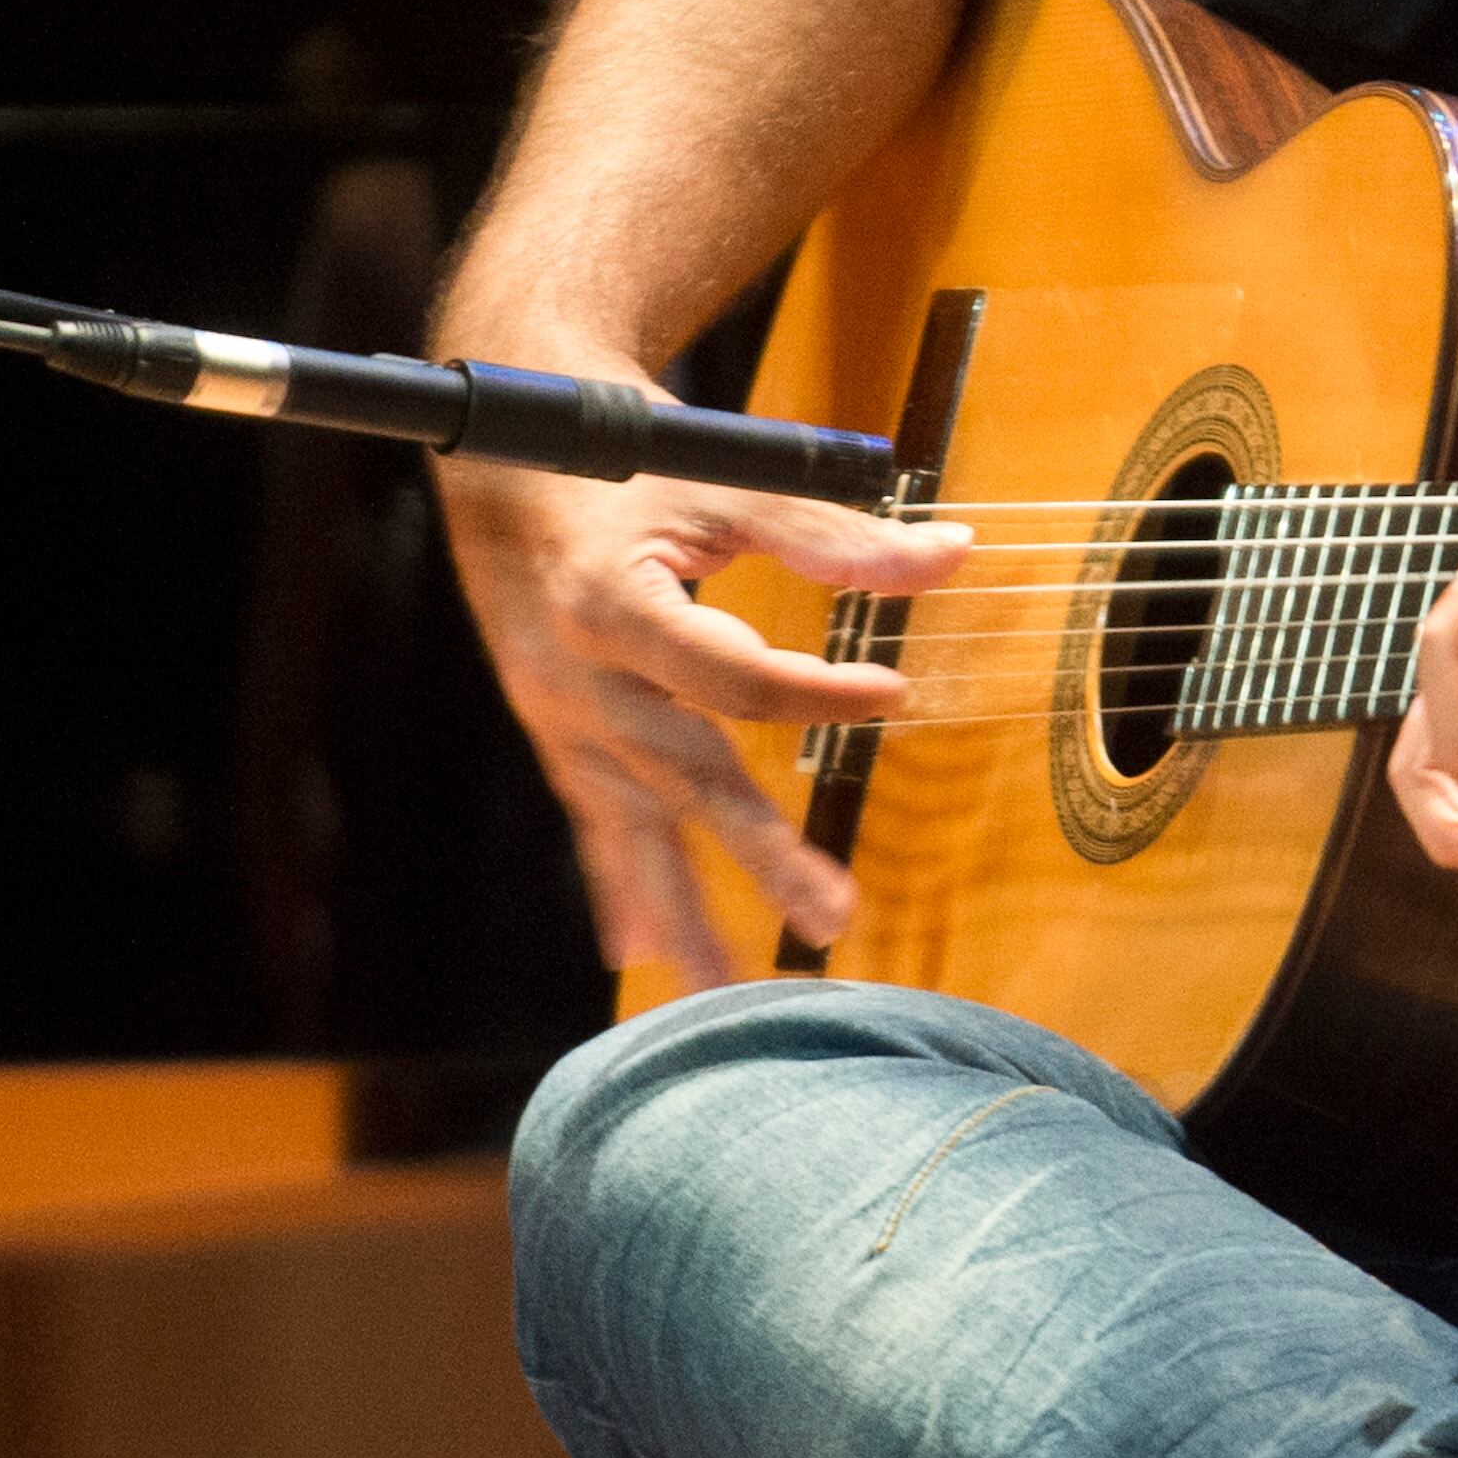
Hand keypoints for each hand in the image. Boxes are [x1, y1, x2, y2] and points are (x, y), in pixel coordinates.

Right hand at [437, 439, 969, 986]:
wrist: (506, 468)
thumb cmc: (623, 468)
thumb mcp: (725, 480)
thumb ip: (831, 531)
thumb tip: (950, 555)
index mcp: (614, 602)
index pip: (731, 677)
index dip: (817, 692)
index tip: (892, 694)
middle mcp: (578, 676)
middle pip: (683, 774)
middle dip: (757, 852)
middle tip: (831, 916)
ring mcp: (561, 718)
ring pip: (629, 826)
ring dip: (679, 910)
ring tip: (723, 989)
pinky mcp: (558, 739)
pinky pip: (592, 824)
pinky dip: (616, 890)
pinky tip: (638, 956)